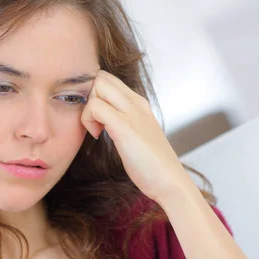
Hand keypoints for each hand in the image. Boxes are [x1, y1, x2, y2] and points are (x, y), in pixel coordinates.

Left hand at [81, 70, 194, 203]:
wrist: (170, 182)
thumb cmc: (152, 165)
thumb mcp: (137, 134)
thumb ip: (123, 121)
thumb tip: (102, 119)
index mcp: (139, 104)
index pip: (110, 79)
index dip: (95, 94)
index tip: (96, 117)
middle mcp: (136, 103)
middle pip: (102, 77)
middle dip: (89, 96)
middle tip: (93, 120)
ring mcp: (132, 113)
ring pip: (97, 86)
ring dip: (88, 108)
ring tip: (96, 129)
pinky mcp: (125, 127)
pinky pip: (96, 107)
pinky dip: (88, 120)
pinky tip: (97, 136)